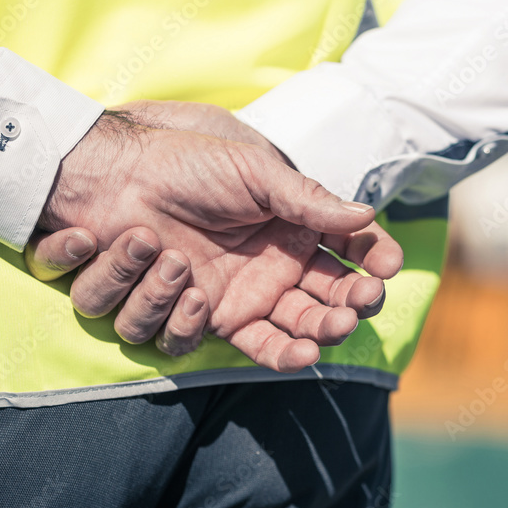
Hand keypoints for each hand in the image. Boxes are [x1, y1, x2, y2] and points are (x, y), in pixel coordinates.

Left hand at [29, 104, 402, 370]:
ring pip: (277, 340)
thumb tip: (367, 215)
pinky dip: (195, 324)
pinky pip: (203, 342)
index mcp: (298, 235)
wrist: (120, 174)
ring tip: (288, 322)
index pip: (350, 256)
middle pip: (323, 311)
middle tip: (348, 315)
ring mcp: (234, 300)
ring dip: (293, 334)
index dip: (373, 266)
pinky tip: (191, 293)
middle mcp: (274, 274)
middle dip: (341, 316)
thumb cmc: (192, 165)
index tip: (386, 270)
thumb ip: (310, 199)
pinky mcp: (189, 316)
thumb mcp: (256, 172)